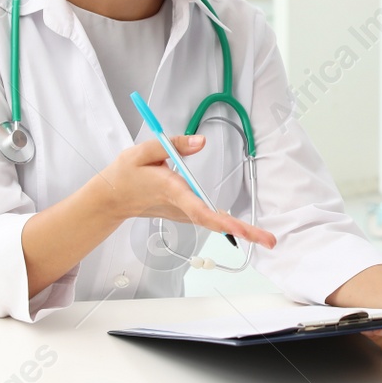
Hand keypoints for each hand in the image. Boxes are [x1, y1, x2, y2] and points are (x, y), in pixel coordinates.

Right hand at [95, 135, 275, 248]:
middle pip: (214, 222)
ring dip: (240, 230)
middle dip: (243, 231)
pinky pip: (208, 219)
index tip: (239, 228)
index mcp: (172, 191)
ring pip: (214, 223)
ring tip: (265, 238)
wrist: (111, 198)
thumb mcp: (144, 150)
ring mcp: (182, 214)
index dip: (221, 220)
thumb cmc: (126, 174)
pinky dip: (228, 223)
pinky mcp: (184, 214)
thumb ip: (174, 144)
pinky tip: (246, 229)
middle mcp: (180, 207)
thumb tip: (201, 142)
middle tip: (270, 240)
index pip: (199, 208)